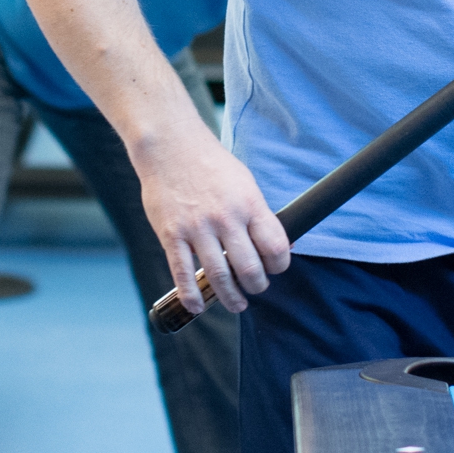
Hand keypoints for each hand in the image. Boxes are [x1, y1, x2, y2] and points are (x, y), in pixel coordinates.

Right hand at [132, 122, 290, 314]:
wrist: (170, 146)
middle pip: (249, 268)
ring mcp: (197, 228)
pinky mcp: (171, 235)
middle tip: (255, 288)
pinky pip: (183, 273)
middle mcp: (225, 218)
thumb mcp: (245, 183)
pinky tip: (198, 305)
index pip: (275, 247)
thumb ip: (260, 215)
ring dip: (230, 298)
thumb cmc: (211, 165)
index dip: (279, 265)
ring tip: (236, 303)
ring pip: (219, 277)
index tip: (274, 269)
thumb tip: (283, 244)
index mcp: (249, 204)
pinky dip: (191, 295)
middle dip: (257, 286)